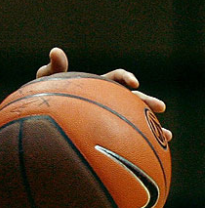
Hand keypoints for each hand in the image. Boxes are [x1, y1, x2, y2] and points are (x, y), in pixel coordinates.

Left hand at [36, 47, 172, 142]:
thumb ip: (52, 69)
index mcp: (98, 86)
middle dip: (147, 101)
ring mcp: (110, 118)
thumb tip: (56, 51)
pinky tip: (152, 156)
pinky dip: (140, 146)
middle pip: (132, 99)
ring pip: (135, 121)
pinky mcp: (107, 135)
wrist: (40, 120)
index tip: (132, 83)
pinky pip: (126, 141)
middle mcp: (108, 100)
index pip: (116, 78)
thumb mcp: (46, 83)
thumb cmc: (44, 99)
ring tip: (167, 136)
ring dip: (153, 127)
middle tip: (160, 107)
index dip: (126, 77)